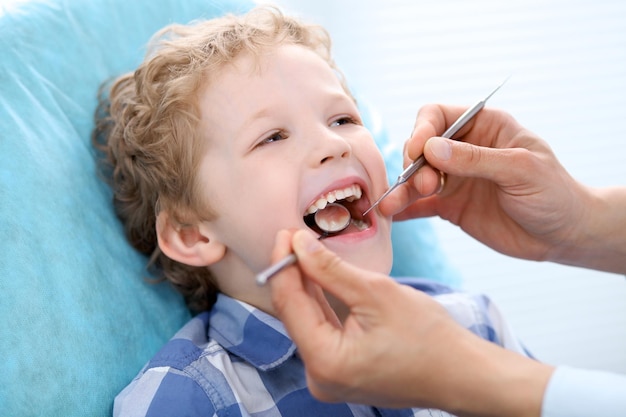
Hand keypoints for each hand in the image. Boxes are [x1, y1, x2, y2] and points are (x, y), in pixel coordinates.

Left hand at [269, 229, 551, 416]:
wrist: (463, 374)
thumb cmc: (429, 338)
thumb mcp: (376, 292)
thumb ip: (330, 268)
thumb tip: (298, 243)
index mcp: (324, 361)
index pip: (288, 303)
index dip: (282, 263)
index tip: (284, 232)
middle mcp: (319, 376)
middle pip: (294, 313)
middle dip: (293, 272)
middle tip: (293, 235)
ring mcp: (329, 376)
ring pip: (307, 320)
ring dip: (305, 285)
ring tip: (303, 249)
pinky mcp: (341, 371)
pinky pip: (321, 331)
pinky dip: (320, 302)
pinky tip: (317, 275)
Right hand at [378, 104, 591, 264]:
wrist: (563, 235)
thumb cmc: (553, 193)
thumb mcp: (520, 170)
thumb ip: (475, 159)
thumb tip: (431, 148)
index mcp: (483, 127)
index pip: (437, 116)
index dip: (421, 130)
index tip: (418, 152)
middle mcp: (463, 149)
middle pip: (420, 146)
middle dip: (414, 164)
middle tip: (425, 185)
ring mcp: (454, 178)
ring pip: (415, 176)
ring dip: (402, 188)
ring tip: (392, 205)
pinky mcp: (450, 206)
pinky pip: (420, 204)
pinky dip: (405, 209)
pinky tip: (392, 216)